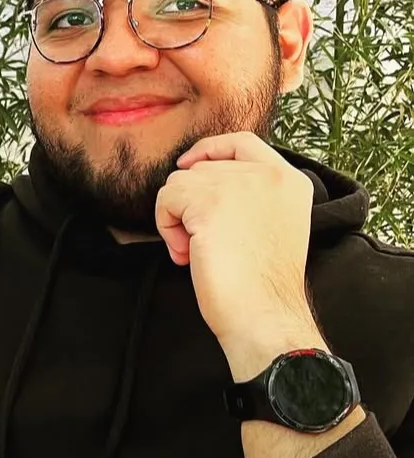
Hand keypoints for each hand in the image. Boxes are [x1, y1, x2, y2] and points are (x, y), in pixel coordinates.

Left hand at [154, 132, 319, 361]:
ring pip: (179, 184)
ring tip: (197, 252)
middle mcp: (269, 175)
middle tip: (203, 243)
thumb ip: (249, 197)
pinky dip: (166, 228)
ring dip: (177, 219)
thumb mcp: (271, 225)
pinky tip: (187, 255)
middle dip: (191, 204)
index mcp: (290, 181)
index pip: (242, 142)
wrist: (265, 316)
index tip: (189, 167)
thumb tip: (198, 178)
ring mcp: (239, 185)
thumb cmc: (263, 285)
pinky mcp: (209, 203)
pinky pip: (166, 199)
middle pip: (201, 169)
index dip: (209, 150)